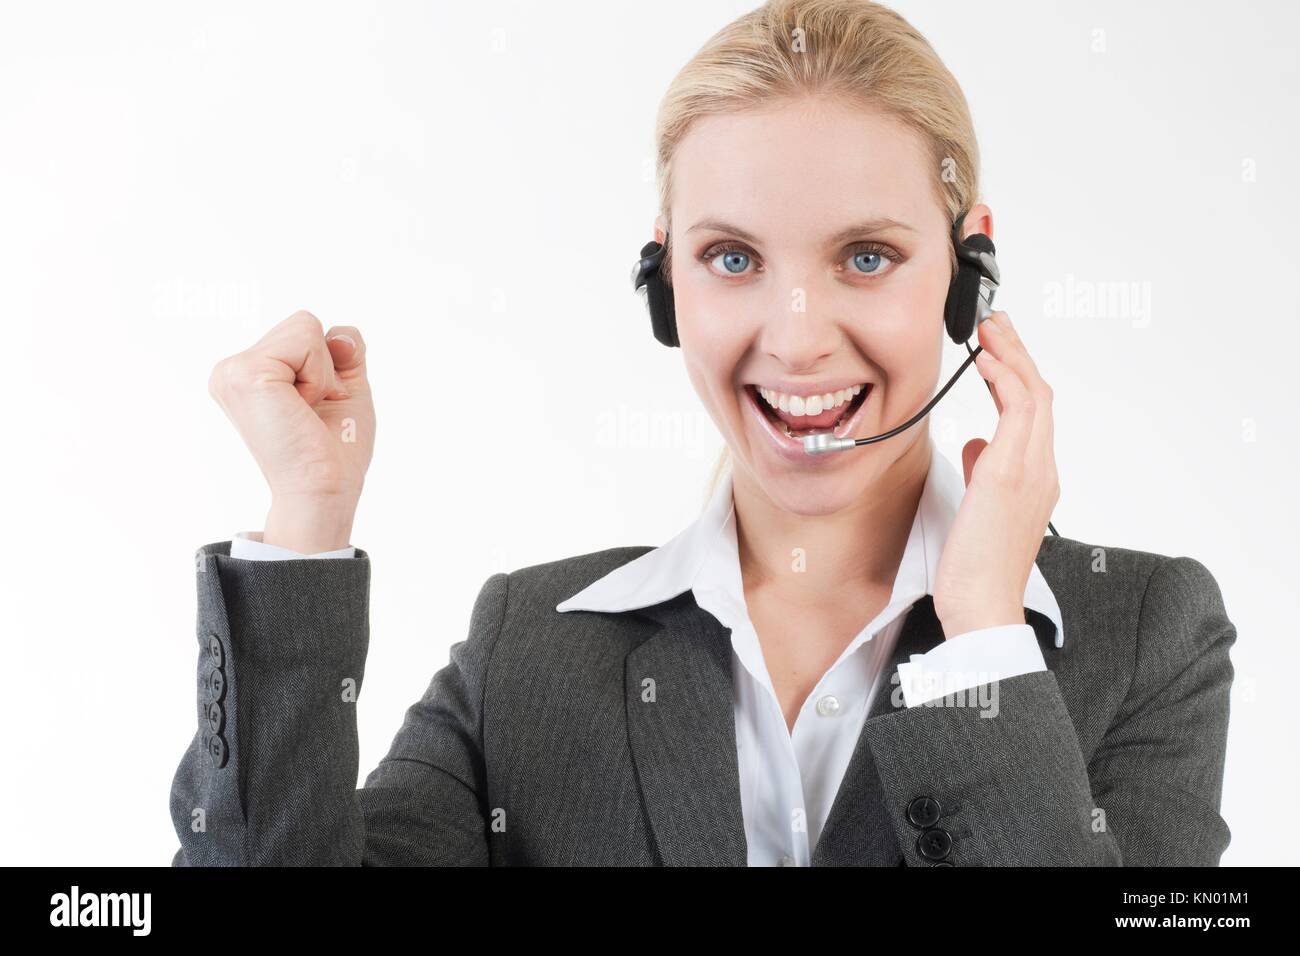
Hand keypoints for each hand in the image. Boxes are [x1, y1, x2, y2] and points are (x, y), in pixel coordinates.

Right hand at [207, 310, 375, 552]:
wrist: (323, 490)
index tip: (315, 408)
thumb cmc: (334, 449)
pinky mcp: (245, 373)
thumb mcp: (345, 386)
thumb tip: (339, 334)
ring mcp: (232, 370)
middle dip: (324, 365)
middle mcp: (230, 370)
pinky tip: (301, 409)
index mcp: (247, 374)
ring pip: (304, 326)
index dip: (327, 366)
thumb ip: (344, 349)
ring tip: (305, 411)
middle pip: (303, 323)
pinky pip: (306, 339)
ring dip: (322, 372)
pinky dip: (319, 375)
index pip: (303, 331)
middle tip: (311, 411)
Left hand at [932, 311, 1058, 638]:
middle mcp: (1042, 469)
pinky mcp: (1011, 475)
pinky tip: (985, 361)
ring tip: (989, 328)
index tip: (996, 350)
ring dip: (1011, 355)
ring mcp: (1031, 471)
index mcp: (1036, 478)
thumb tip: (977, 445)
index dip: (1016, 375)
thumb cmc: (978, 569)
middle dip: (1018, 353)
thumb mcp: (978, 510)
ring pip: (1034, 395)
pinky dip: (1004, 381)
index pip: (1033, 413)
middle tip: (995, 323)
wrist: (983, 607)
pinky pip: (1017, 414)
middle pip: (1040, 394)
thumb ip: (984, 473)